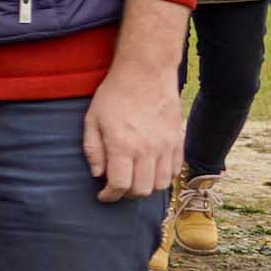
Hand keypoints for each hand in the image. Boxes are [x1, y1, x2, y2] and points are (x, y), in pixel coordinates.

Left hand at [83, 8, 187, 203]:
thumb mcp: (92, 120)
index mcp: (123, 146)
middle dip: (126, 195)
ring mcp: (166, 146)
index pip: (120, 186)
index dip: (109, 196)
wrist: (145, 73)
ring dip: (146, 188)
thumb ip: (93, 150)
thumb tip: (98, 175)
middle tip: (117, 187)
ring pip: (161, 184)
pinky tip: (151, 171)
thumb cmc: (114, 95)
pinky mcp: (178, 140)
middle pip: (142, 190)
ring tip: (134, 180)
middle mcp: (147, 150)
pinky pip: (176, 170)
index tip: (102, 195)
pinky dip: (164, 177)